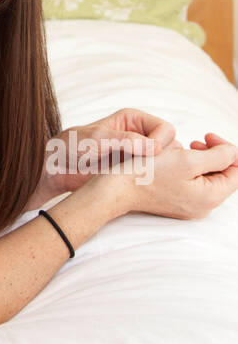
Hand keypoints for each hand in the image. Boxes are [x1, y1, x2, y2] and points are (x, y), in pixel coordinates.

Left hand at [33, 108, 176, 206]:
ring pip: (167, 164)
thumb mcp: (96, 139)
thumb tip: (155, 147)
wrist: (57, 168)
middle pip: (172, 146)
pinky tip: (138, 188)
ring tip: (141, 180)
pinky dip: (153, 183)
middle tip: (146, 171)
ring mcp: (139, 156)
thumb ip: (125, 141)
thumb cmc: (71, 146)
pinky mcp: (135, 174)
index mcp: (133, 120)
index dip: (162, 143)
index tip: (148, 156)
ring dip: (160, 173)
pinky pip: (155, 179)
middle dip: (165, 159)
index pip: (165, 129)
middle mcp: (140, 136)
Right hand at [116, 130, 237, 218]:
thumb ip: (218, 156)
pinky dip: (190, 169)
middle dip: (215, 155)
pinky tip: (176, 160)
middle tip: (198, 141)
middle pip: (224, 176)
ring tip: (186, 148)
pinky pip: (194, 184)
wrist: (118, 188)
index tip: (208, 136)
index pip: (236, 171)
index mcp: (210, 197)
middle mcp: (203, 206)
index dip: (228, 150)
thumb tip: (233, 153)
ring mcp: (190, 207)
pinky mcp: (178, 203)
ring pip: (208, 179)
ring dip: (202, 160)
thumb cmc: (150, 173)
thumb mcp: (188, 159)